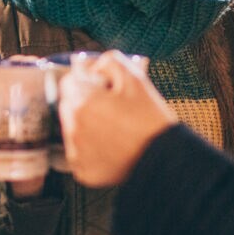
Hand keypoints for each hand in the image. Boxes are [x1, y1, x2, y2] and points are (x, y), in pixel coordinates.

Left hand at [58, 51, 175, 187]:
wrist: (164, 157)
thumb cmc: (150, 116)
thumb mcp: (134, 77)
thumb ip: (107, 62)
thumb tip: (92, 67)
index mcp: (81, 100)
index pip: (69, 82)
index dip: (88, 82)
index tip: (104, 90)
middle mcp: (72, 126)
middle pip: (68, 106)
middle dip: (84, 104)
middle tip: (112, 110)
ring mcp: (76, 151)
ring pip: (73, 130)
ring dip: (86, 127)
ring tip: (115, 130)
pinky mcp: (83, 172)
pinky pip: (80, 154)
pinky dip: (91, 151)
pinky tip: (112, 148)